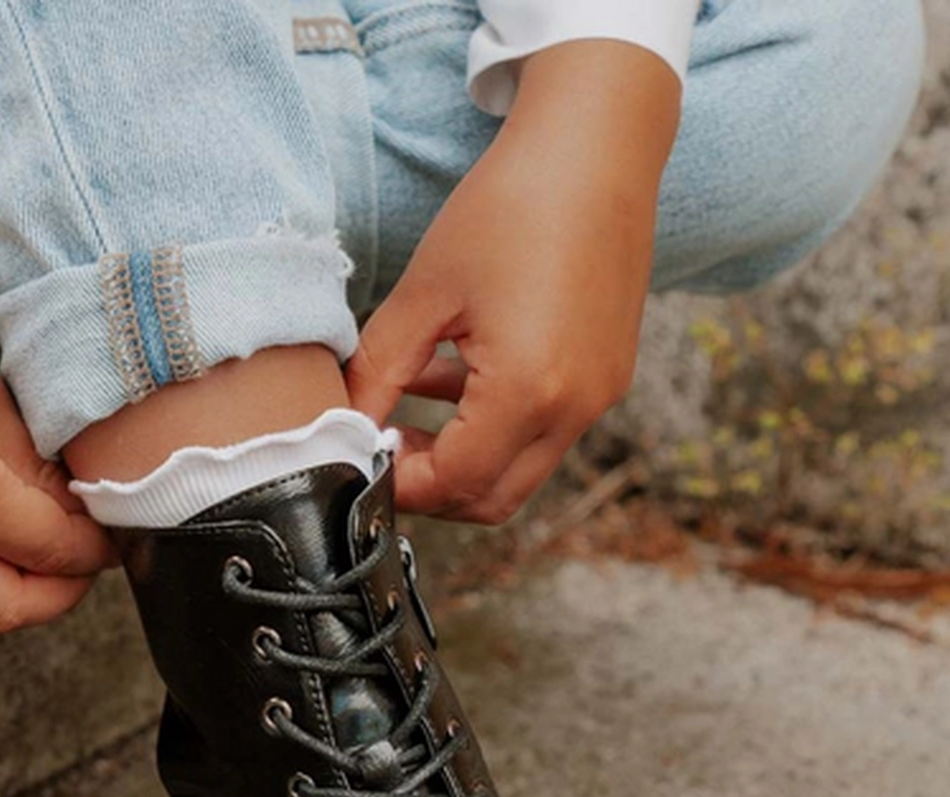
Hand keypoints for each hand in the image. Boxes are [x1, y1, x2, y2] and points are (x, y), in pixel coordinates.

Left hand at [347, 41, 680, 524]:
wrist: (598, 144)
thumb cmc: (510, 206)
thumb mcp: (424, 293)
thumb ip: (379, 372)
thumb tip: (344, 425)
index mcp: (528, 392)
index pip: (453, 484)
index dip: (398, 482)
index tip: (360, 453)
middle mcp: (574, 409)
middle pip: (492, 500)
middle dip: (431, 488)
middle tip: (383, 447)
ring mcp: (598, 396)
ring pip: (518, 470)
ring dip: (461, 457)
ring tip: (407, 410)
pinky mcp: (605, 376)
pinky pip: (543, 430)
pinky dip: (494, 426)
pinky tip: (452, 378)